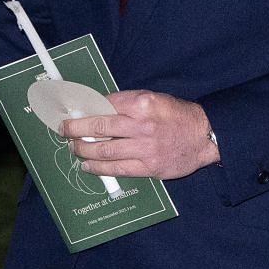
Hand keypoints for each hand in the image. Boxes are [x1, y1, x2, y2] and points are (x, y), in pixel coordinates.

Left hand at [61, 90, 218, 179]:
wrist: (206, 136)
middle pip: (98, 127)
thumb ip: (126, 103)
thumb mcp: (153, 99)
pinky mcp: (149, 167)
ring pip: (104, 151)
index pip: (103, 105)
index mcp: (141, 104)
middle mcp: (142, 125)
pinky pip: (117, 169)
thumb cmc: (177, 115)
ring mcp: (145, 148)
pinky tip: (87, 166)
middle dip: (75, 129)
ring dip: (83, 150)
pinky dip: (99, 168)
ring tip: (73, 148)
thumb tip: (96, 107)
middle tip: (63, 130)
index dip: (83, 110)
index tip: (70, 112)